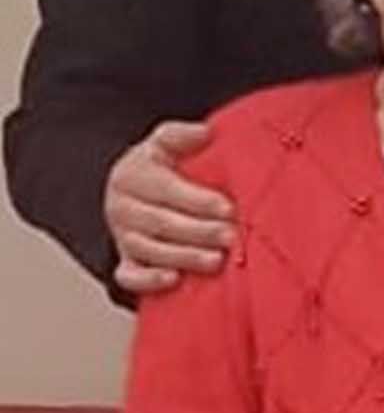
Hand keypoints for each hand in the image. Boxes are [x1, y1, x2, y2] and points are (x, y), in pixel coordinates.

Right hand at [109, 118, 232, 293]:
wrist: (132, 193)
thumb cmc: (158, 169)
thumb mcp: (164, 144)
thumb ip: (180, 136)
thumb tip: (205, 131)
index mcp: (131, 176)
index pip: (165, 189)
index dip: (197, 200)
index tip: (228, 207)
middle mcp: (122, 207)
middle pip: (160, 223)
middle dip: (199, 232)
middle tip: (232, 236)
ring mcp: (123, 236)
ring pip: (149, 250)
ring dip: (184, 257)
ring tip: (216, 261)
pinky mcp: (126, 261)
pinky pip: (129, 276)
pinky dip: (148, 281)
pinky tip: (174, 279)